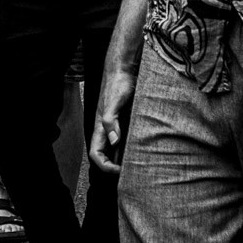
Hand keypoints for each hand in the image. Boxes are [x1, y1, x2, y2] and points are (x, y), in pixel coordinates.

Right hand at [89, 57, 137, 174]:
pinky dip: (134, 146)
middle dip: (116, 167)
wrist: (124, 69)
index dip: (105, 166)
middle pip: (107, 154)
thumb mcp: (115, 102)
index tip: (119, 170)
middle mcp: (107, 129)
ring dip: (125, 158)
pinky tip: (146, 149)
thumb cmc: (118, 84)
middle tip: (133, 173)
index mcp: (100, 127)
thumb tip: (114, 141)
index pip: (96, 154)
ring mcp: (117, 125)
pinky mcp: (126, 120)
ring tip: (141, 165)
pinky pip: (128, 139)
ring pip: (117, 148)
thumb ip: (111, 121)